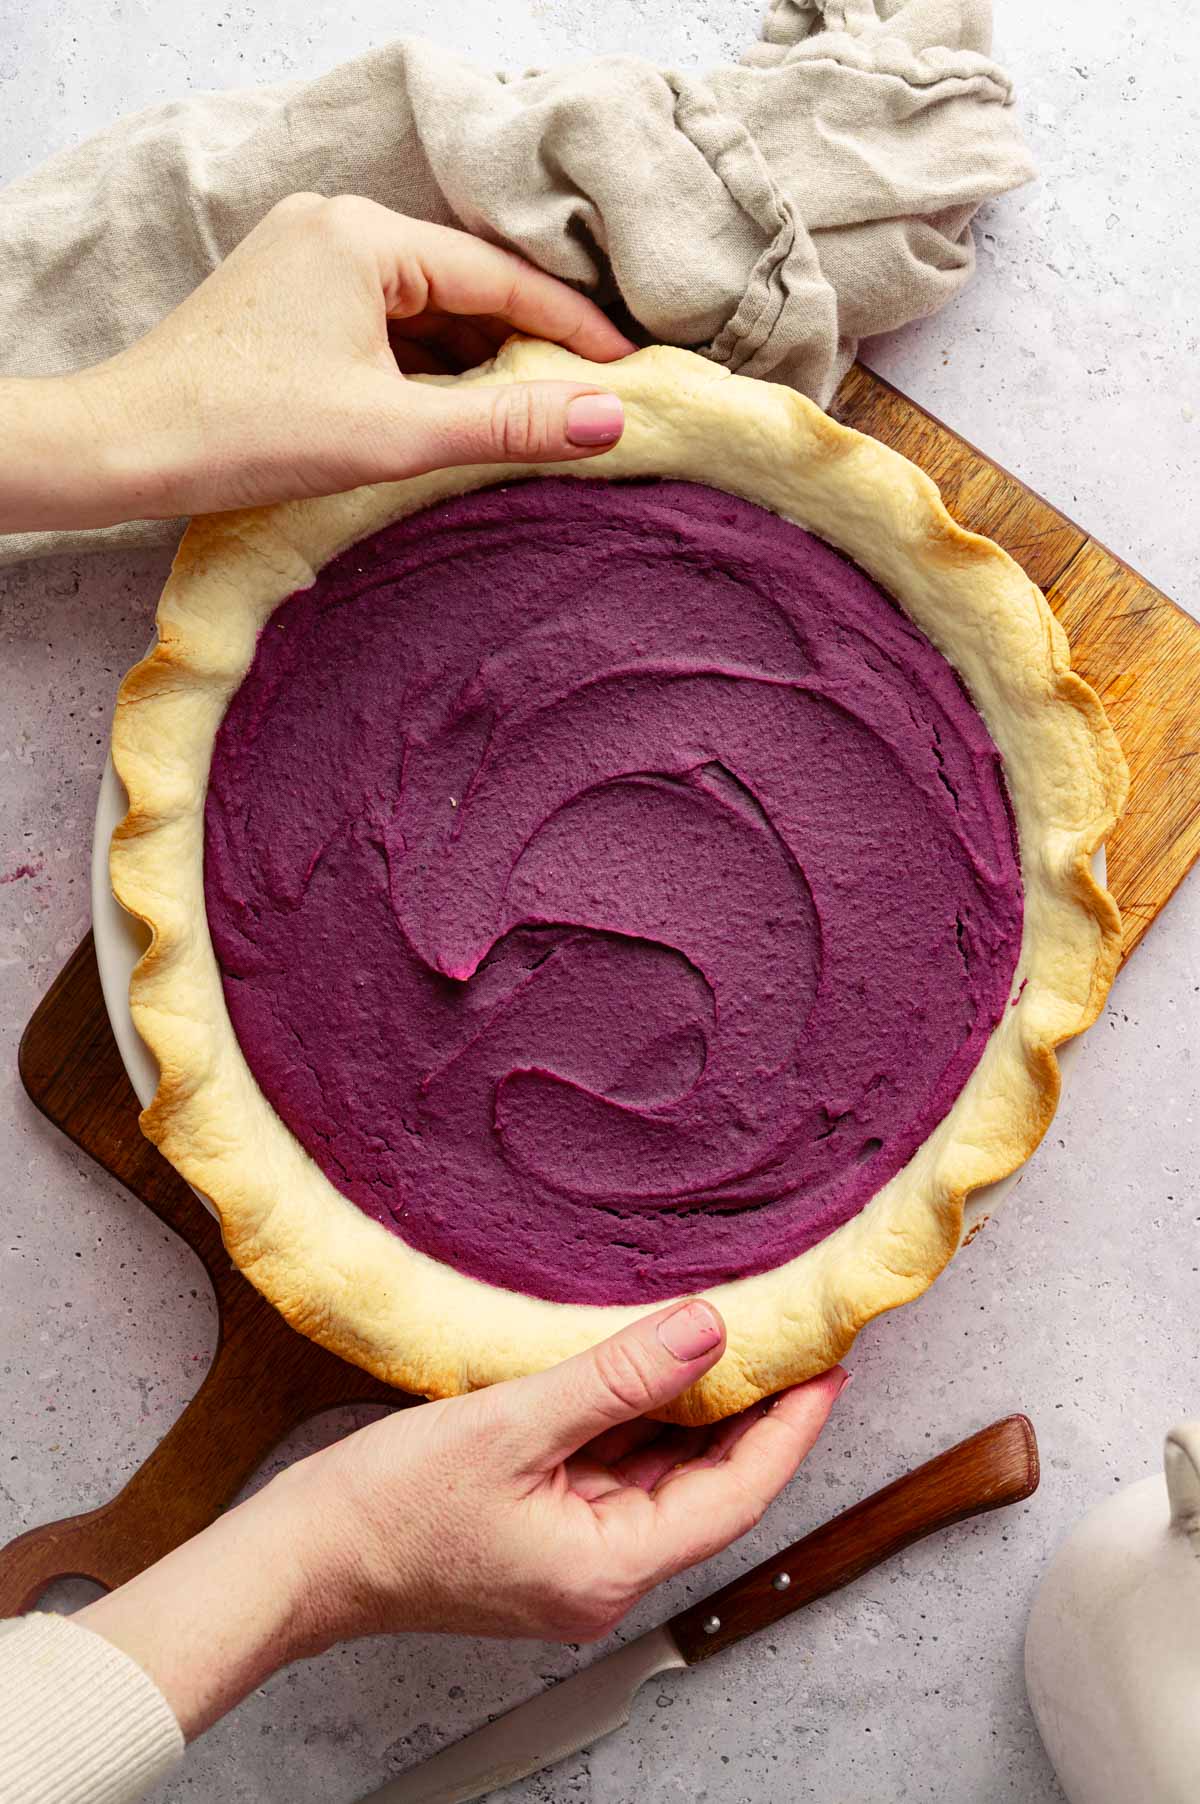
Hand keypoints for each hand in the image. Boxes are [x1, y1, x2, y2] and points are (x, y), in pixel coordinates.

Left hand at [1, 194, 633, 533]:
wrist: (126, 446)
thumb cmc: (249, 431)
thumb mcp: (395, 433)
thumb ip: (508, 425)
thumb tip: (609, 419)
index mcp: (364, 235)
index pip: (499, 277)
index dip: (570, 330)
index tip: (627, 374)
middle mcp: (335, 226)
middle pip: (463, 288)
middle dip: (523, 349)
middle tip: (584, 406)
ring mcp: (305, 259)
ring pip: (422, 310)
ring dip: (473, 364)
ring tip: (527, 421)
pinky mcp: (286, 299)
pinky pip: (381, 324)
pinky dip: (422, 368)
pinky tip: (450, 415)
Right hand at [78, 1301, 845, 1738]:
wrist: (301, 1557)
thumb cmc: (387, 1506)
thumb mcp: (513, 1424)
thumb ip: (618, 1378)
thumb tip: (708, 1332)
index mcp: (607, 1568)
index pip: (736, 1495)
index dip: (790, 1427)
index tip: (827, 1366)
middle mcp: (603, 1577)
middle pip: (707, 1491)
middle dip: (753, 1418)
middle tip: (792, 1342)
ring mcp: (573, 1561)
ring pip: (663, 1481)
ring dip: (696, 1417)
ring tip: (734, 1342)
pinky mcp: (545, 1538)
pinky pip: (617, 1476)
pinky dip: (641, 1425)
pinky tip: (648, 1370)